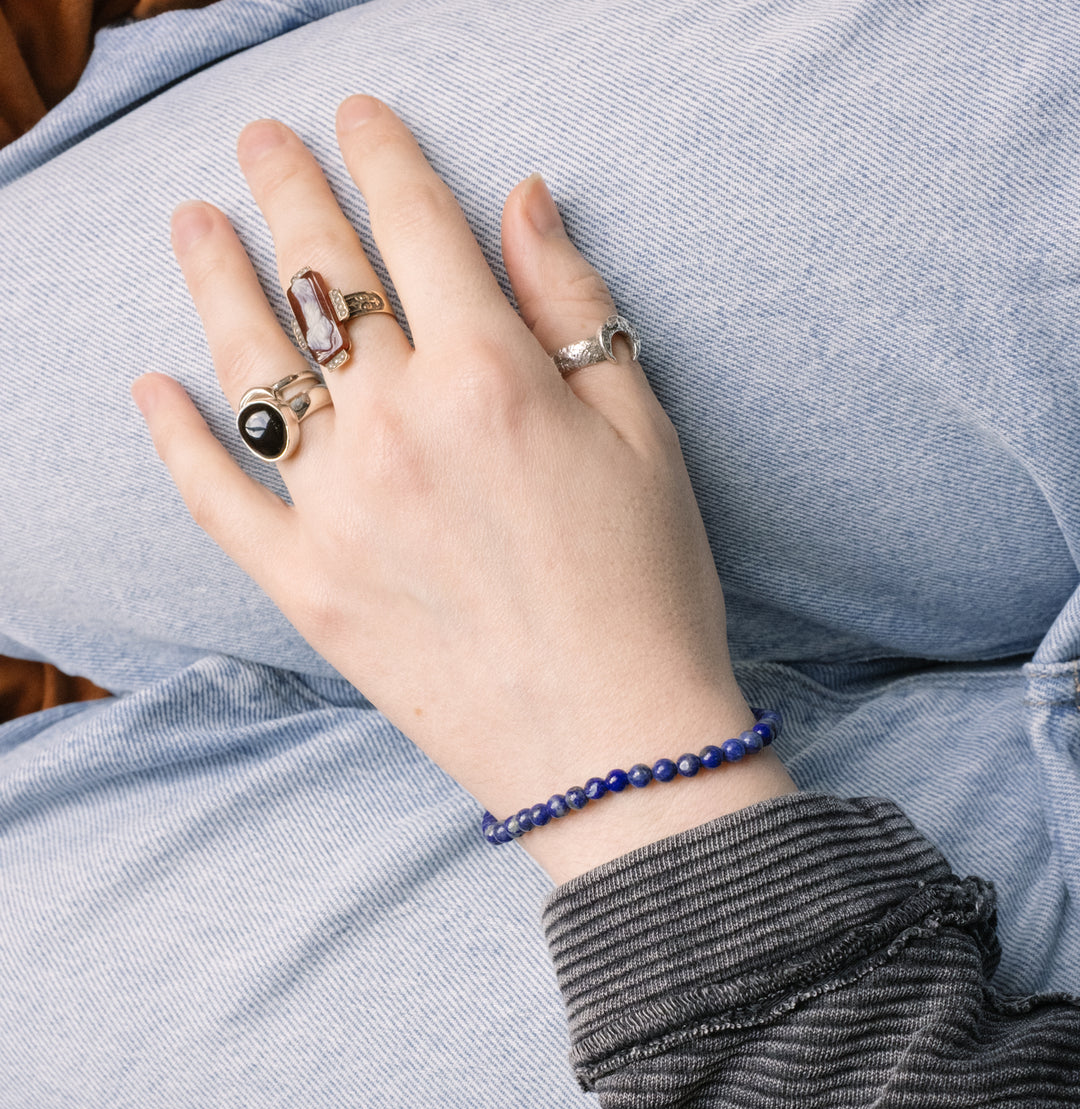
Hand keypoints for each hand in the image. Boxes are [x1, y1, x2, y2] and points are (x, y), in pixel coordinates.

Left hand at [132, 96, 794, 883]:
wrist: (614, 744)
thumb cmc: (649, 588)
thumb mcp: (643, 433)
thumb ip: (575, 309)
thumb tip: (523, 200)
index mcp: (492, 377)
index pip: (419, 228)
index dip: (384, 155)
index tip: (356, 116)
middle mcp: (400, 426)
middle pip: (326, 279)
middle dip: (289, 190)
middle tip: (260, 141)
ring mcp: (339, 508)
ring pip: (256, 366)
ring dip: (217, 281)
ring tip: (193, 226)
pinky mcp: (306, 586)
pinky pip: (218, 501)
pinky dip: (178, 441)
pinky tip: (153, 389)